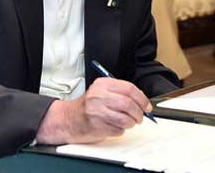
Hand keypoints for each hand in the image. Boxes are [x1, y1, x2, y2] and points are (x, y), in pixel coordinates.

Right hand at [35, 77, 151, 143]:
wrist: (68, 119)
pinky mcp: (97, 126)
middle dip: (139, 113)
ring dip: (131, 123)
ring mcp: (97, 111)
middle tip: (140, 117)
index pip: (129, 89)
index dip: (142, 99)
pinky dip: (121, 130)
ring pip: (125, 119)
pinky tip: (114, 127)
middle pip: (129, 104)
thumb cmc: (88, 106)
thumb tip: (142, 101)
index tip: (146, 106)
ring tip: (128, 123)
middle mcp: (100, 96)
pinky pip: (118, 130)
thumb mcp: (101, 92)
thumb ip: (120, 93)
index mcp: (103, 85)